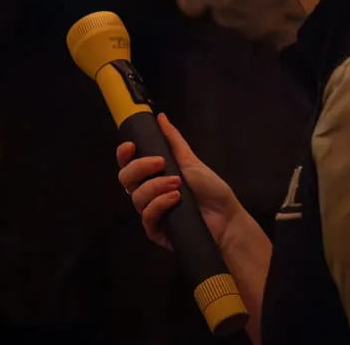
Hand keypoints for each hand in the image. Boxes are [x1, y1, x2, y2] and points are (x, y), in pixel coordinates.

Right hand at [116, 113, 243, 251]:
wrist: (226, 217)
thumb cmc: (210, 189)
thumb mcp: (190, 160)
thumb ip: (173, 140)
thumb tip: (160, 117)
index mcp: (152, 176)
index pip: (128, 164)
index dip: (123, 154)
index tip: (131, 146)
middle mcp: (148, 193)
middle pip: (125, 179)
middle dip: (140, 168)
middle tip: (161, 163)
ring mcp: (151, 213)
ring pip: (136, 197)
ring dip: (155, 187)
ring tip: (177, 184)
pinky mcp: (156, 232)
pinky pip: (147, 217)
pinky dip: (159, 204)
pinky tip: (175, 199)